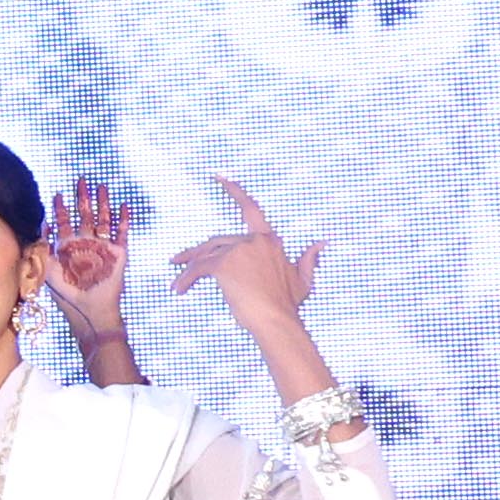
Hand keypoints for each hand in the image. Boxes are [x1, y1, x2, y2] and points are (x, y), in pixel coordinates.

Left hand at [45, 176, 138, 345]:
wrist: (89, 309)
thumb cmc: (66, 293)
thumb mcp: (48, 269)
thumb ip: (42, 248)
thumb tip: (38, 225)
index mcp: (67, 247)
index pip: (63, 222)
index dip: (60, 208)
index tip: (58, 193)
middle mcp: (85, 244)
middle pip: (84, 215)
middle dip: (82, 198)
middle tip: (81, 180)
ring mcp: (102, 247)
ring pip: (103, 220)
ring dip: (103, 203)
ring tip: (102, 187)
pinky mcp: (119, 253)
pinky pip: (122, 234)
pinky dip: (123, 220)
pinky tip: (124, 207)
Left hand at [162, 176, 325, 335]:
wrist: (277, 322)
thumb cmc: (288, 305)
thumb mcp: (303, 279)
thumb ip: (308, 258)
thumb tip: (323, 242)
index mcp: (270, 241)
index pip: (250, 209)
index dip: (234, 190)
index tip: (218, 176)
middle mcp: (254, 241)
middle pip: (216, 242)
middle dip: (195, 253)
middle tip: (176, 261)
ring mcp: (238, 251)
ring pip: (203, 256)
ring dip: (187, 269)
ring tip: (176, 284)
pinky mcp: (223, 265)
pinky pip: (196, 269)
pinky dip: (185, 279)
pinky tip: (178, 290)